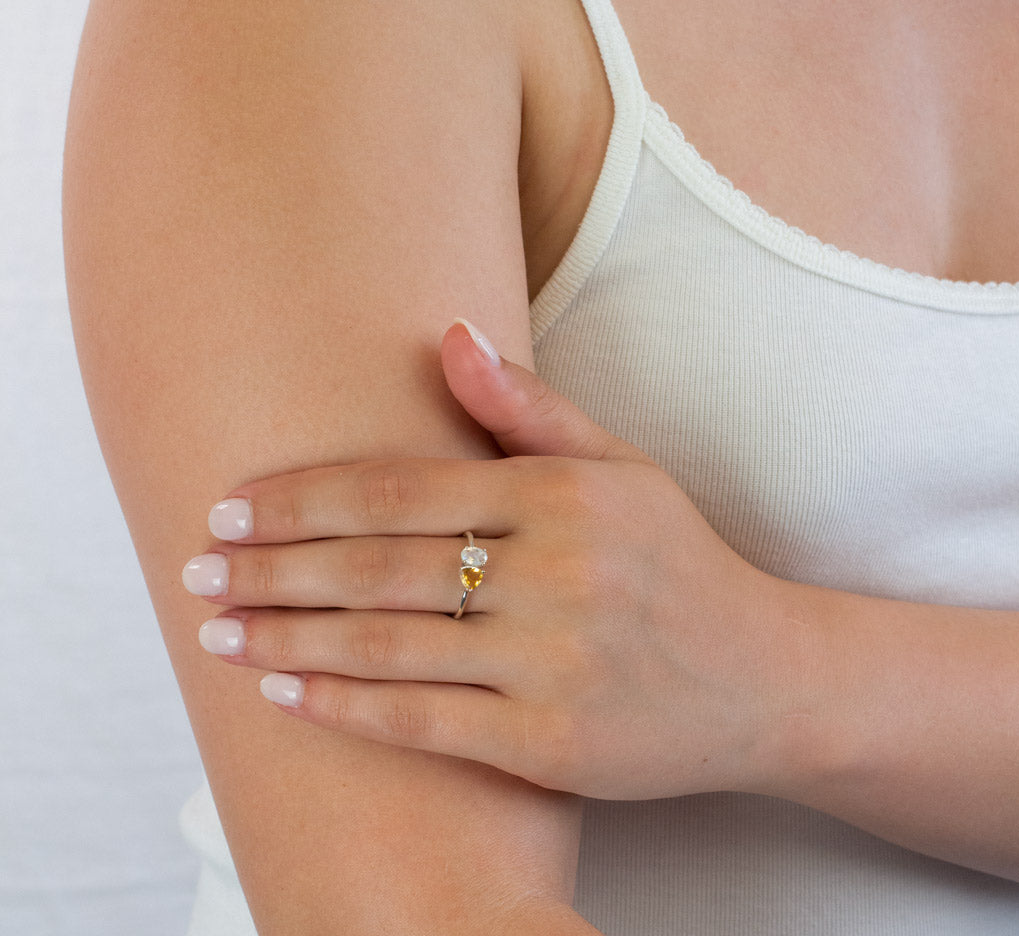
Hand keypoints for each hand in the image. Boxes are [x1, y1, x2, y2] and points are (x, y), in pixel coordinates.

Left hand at [183, 321, 800, 799]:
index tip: (232, 503)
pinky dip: (344, 705)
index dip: (305, 497)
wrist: (765, 676)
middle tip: (197, 564)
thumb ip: (531, 407)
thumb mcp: (621, 468)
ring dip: (287, 634)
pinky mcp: (553, 741)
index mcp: (564, 495)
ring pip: (389, 643)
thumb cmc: (677, 562)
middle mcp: (559, 572)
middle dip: (272, 565)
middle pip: (380, 565)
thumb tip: (448, 332)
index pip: (403, 489)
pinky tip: (282, 688)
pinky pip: (425, 720)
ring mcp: (556, 661)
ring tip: (215, 626)